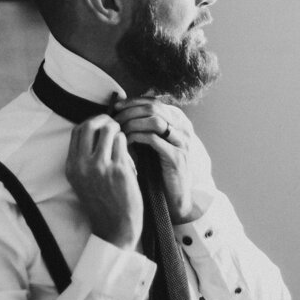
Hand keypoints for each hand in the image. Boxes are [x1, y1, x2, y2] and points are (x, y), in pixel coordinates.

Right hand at [65, 112, 142, 249]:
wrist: (115, 227)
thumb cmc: (103, 202)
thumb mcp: (83, 180)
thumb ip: (85, 158)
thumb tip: (98, 129)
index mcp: (72, 166)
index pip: (77, 131)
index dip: (91, 122)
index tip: (101, 125)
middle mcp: (83, 165)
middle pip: (90, 125)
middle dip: (104, 120)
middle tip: (114, 125)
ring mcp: (100, 166)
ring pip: (109, 130)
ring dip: (118, 132)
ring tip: (122, 143)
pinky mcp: (118, 169)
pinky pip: (123, 142)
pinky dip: (127, 145)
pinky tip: (128, 157)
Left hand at [114, 98, 201, 222]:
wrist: (177, 197)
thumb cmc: (161, 170)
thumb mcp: (155, 144)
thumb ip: (146, 128)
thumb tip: (123, 111)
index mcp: (179, 122)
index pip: (155, 102)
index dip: (133, 101)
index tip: (116, 106)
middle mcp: (184, 128)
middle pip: (154, 108)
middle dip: (130, 111)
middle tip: (115, 119)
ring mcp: (182, 142)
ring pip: (155, 121)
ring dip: (132, 123)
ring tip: (119, 130)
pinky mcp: (177, 157)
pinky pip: (154, 139)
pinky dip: (137, 137)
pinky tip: (126, 142)